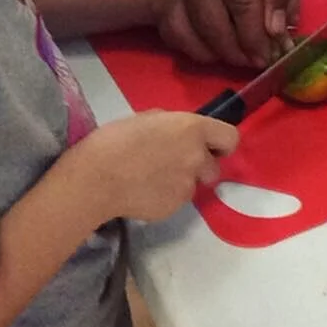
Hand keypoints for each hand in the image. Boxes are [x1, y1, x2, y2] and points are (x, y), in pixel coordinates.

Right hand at [83, 110, 238, 223]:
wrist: (95, 178)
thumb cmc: (115, 139)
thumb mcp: (147, 118)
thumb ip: (171, 125)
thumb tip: (178, 133)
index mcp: (192, 128)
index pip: (230, 137)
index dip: (221, 143)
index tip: (210, 146)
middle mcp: (197, 157)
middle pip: (214, 167)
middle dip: (199, 166)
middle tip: (174, 163)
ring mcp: (187, 185)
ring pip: (194, 185)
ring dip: (181, 181)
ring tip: (153, 178)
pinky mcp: (174, 207)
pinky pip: (176, 199)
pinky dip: (165, 196)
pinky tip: (144, 191)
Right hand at [163, 0, 302, 67]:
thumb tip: (276, 28)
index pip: (241, 7)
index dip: (260, 36)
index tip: (275, 54)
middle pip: (210, 22)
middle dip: (237, 49)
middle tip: (259, 61)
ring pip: (184, 24)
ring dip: (212, 48)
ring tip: (239, 55)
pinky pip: (170, 12)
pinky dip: (188, 35)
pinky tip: (211, 42)